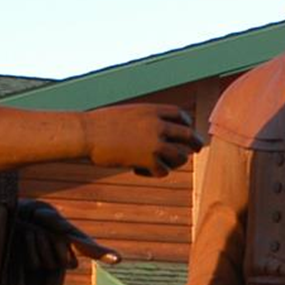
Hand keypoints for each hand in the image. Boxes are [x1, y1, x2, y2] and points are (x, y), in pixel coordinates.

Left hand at [13, 200, 118, 272]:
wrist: (17, 223)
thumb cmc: (35, 217)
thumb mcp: (46, 214)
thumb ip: (54, 220)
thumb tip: (54, 222)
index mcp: (76, 241)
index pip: (93, 249)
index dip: (105, 254)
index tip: (118, 258)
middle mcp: (67, 257)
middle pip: (64, 258)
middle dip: (50, 241)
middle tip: (41, 229)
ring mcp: (52, 265)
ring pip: (48, 262)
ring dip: (37, 243)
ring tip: (32, 233)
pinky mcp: (37, 269)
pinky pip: (35, 264)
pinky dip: (28, 250)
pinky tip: (26, 242)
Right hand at [83, 104, 202, 176]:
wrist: (86, 133)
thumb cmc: (100, 125)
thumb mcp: (126, 115)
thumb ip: (144, 121)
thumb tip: (155, 133)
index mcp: (152, 111)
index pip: (180, 115)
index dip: (186, 123)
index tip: (186, 129)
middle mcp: (158, 125)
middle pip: (188, 135)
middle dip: (195, 143)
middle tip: (198, 149)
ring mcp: (155, 142)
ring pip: (180, 156)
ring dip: (173, 162)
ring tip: (159, 164)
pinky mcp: (148, 159)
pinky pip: (162, 171)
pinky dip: (152, 173)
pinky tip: (137, 170)